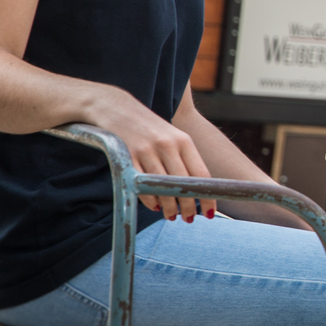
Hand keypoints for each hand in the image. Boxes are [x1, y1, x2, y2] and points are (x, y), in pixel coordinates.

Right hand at [88, 87, 213, 221]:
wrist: (115, 107)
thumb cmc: (149, 127)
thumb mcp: (172, 137)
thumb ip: (185, 159)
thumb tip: (198, 190)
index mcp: (183, 140)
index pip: (201, 175)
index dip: (207, 196)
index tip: (209, 212)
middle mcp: (167, 145)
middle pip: (182, 184)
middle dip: (187, 206)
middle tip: (188, 218)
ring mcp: (146, 150)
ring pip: (162, 188)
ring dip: (169, 208)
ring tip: (171, 216)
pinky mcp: (127, 156)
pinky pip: (141, 185)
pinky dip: (149, 199)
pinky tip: (154, 206)